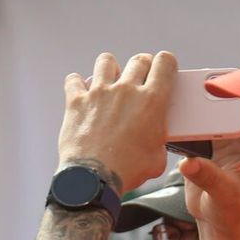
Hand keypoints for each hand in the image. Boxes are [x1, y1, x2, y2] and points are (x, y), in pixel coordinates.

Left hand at [57, 52, 176, 190]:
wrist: (94, 179)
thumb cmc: (127, 171)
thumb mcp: (158, 158)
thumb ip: (158, 141)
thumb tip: (155, 141)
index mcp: (152, 100)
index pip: (165, 63)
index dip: (165, 63)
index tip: (162, 70)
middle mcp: (126, 90)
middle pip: (139, 60)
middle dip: (142, 66)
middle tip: (139, 79)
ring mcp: (99, 93)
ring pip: (106, 61)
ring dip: (110, 68)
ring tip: (110, 80)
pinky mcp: (76, 101)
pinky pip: (73, 80)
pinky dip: (77, 83)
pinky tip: (80, 91)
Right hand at [180, 102, 239, 234]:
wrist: (216, 220)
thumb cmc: (230, 210)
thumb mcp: (222, 195)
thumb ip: (208, 177)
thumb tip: (189, 163)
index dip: (239, 97)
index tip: (217, 92)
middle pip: (233, 104)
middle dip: (216, 92)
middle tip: (196, 85)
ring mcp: (224, 137)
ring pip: (214, 110)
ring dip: (199, 103)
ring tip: (181, 94)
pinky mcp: (207, 142)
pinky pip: (197, 123)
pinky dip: (187, 118)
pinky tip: (173, 113)